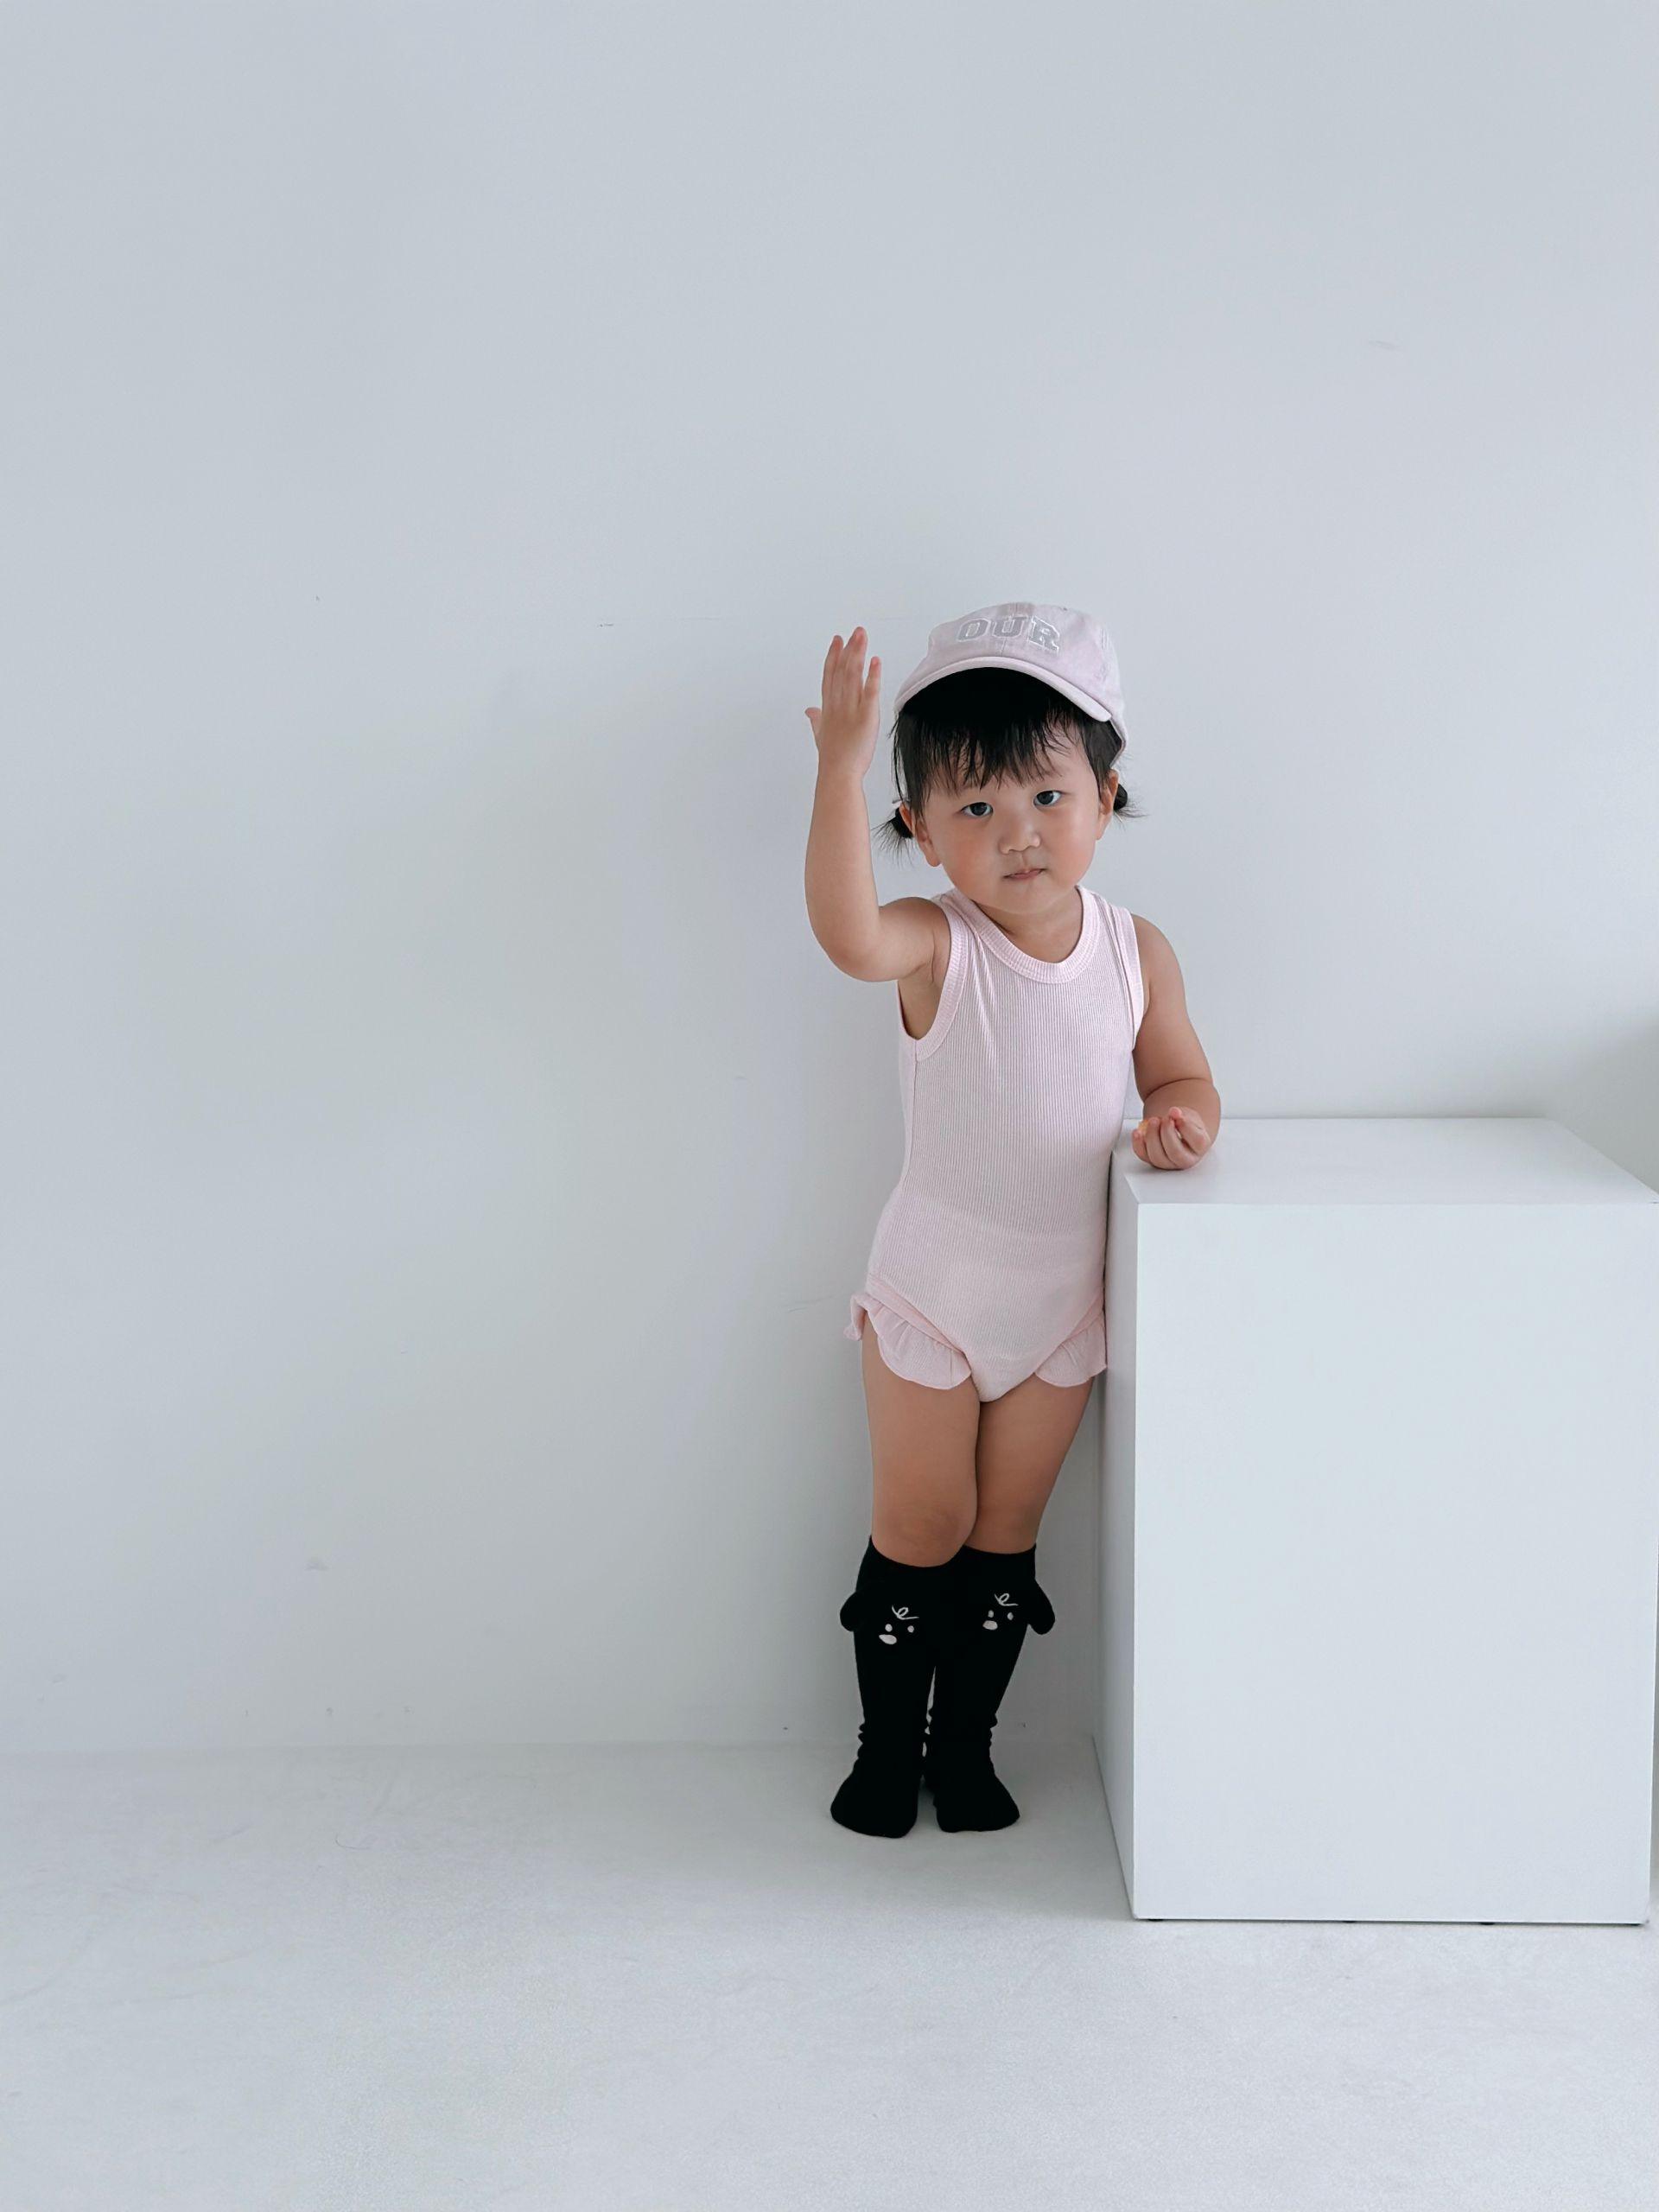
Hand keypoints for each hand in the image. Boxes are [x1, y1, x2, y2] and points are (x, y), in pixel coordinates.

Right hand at [805, 627, 881, 778]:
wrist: (838, 773)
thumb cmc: (831, 758)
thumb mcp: (820, 734)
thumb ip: (816, 719)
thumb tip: (809, 710)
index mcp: (828, 707)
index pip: (829, 675)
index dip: (833, 656)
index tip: (837, 640)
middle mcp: (837, 704)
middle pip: (842, 670)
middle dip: (848, 649)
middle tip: (855, 631)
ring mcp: (851, 709)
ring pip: (853, 675)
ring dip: (858, 654)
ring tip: (863, 637)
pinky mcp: (866, 717)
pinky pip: (869, 692)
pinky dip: (872, 676)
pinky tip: (875, 661)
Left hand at [1131, 1106, 1211, 1169]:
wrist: (1177, 1130)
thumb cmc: (1185, 1125)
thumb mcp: (1189, 1116)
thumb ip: (1182, 1114)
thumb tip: (1174, 1112)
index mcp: (1199, 1147)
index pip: (1197, 1141)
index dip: (1185, 1126)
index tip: (1177, 1113)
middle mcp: (1185, 1159)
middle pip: (1175, 1152)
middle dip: (1166, 1133)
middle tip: (1164, 1118)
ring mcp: (1168, 1163)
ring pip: (1157, 1157)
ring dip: (1152, 1137)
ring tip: (1153, 1121)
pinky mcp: (1153, 1162)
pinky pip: (1143, 1157)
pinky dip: (1138, 1144)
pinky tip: (1138, 1131)